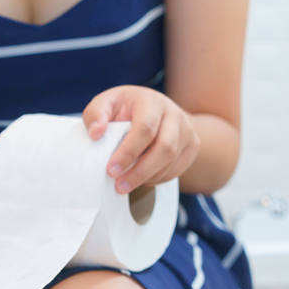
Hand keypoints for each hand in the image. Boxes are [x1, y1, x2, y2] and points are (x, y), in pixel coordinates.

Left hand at [83, 85, 199, 193]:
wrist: (154, 108)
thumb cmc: (126, 108)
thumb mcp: (106, 103)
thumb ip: (95, 114)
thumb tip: (96, 133)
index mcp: (152, 102)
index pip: (145, 129)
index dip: (128, 152)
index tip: (111, 170)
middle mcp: (173, 114)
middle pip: (165, 148)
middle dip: (140, 172)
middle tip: (119, 186)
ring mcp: (186, 130)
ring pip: (171, 162)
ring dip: (147, 178)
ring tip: (126, 184)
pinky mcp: (192, 146)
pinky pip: (177, 169)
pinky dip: (157, 179)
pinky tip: (141, 179)